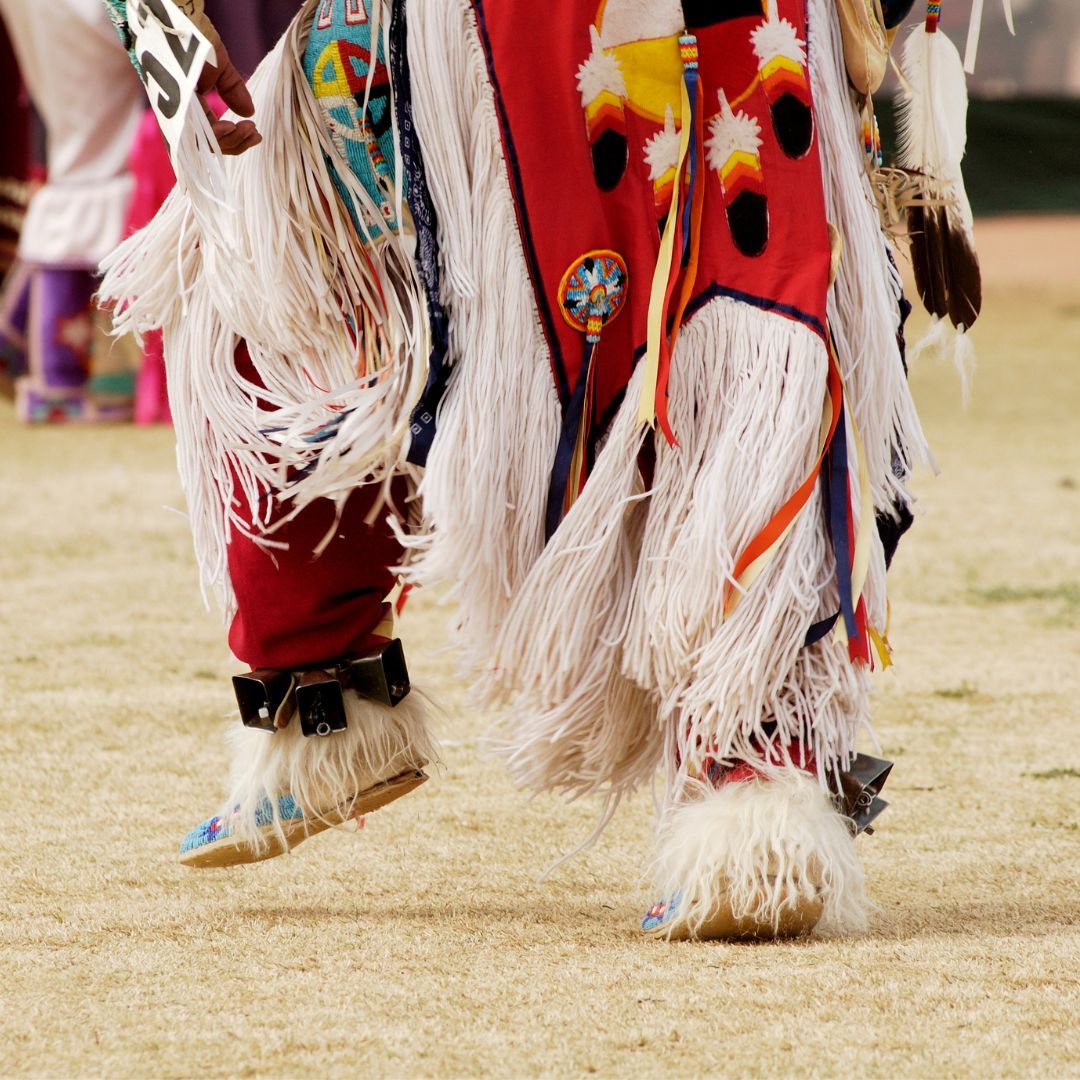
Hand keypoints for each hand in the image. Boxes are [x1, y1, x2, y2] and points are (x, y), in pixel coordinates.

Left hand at [183, 2, 261, 154]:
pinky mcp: (168, 107)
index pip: (216, 136)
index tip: (256, 133)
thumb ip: (233, 90)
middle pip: (209, 146)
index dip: (238, 140)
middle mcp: (184, 114)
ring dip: (226, 141)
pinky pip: (188, 134)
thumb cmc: (194, 38)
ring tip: (242, 129)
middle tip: (254, 132)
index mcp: (195, 108)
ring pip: (200, 144)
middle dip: (235, 143)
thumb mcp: (221, 67)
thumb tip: (249, 112)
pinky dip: (211, 134)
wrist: (175, 19)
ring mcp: (174, 112)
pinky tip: (229, 126)